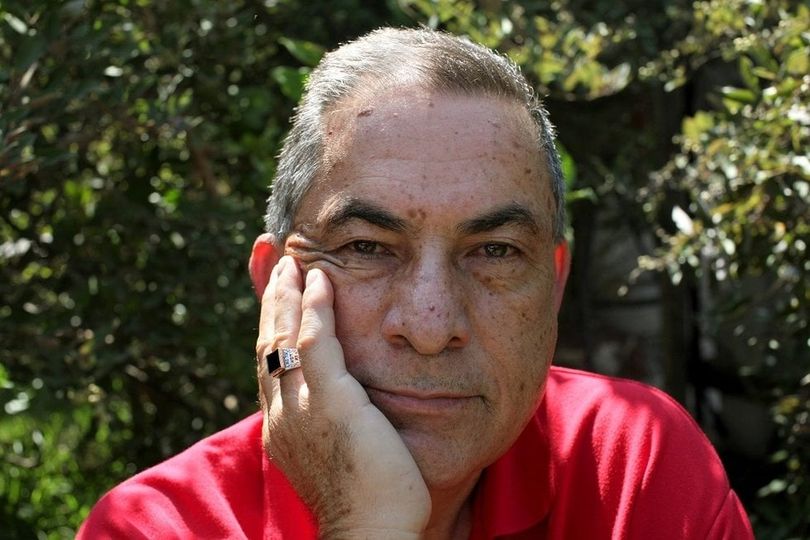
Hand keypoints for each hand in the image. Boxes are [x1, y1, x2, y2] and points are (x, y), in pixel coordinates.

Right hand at [256, 256, 430, 537]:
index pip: (270, 365)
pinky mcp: (328, 400)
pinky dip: (313, 306)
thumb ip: (332, 421)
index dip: (272, 326)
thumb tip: (346, 402)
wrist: (372, 531)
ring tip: (294, 262)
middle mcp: (281, 414)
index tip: (279, 296)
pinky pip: (314, 340)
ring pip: (282, 336)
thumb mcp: (339, 453)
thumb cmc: (369, 499)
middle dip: (271, 300)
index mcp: (282, 428)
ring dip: (287, 294)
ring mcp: (299, 406)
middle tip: (278, 264)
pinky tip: (321, 280)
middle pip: (267, 343)